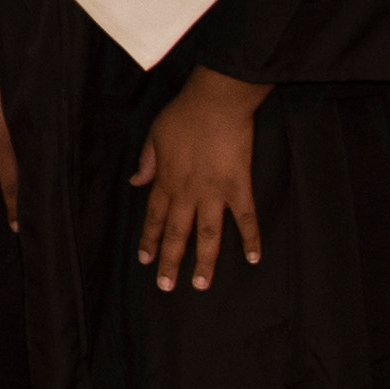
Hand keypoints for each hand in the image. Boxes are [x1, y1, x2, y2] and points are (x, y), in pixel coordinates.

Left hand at [132, 68, 267, 291]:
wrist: (216, 101)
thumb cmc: (184, 114)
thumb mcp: (154, 135)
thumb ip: (146, 162)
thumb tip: (135, 182)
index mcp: (166, 180)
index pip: (153, 217)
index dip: (148, 240)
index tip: (144, 260)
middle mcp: (188, 193)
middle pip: (176, 234)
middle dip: (169, 262)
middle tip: (165, 287)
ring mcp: (215, 193)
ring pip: (207, 235)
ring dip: (204, 262)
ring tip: (200, 284)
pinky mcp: (239, 187)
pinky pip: (246, 218)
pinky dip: (251, 238)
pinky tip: (254, 258)